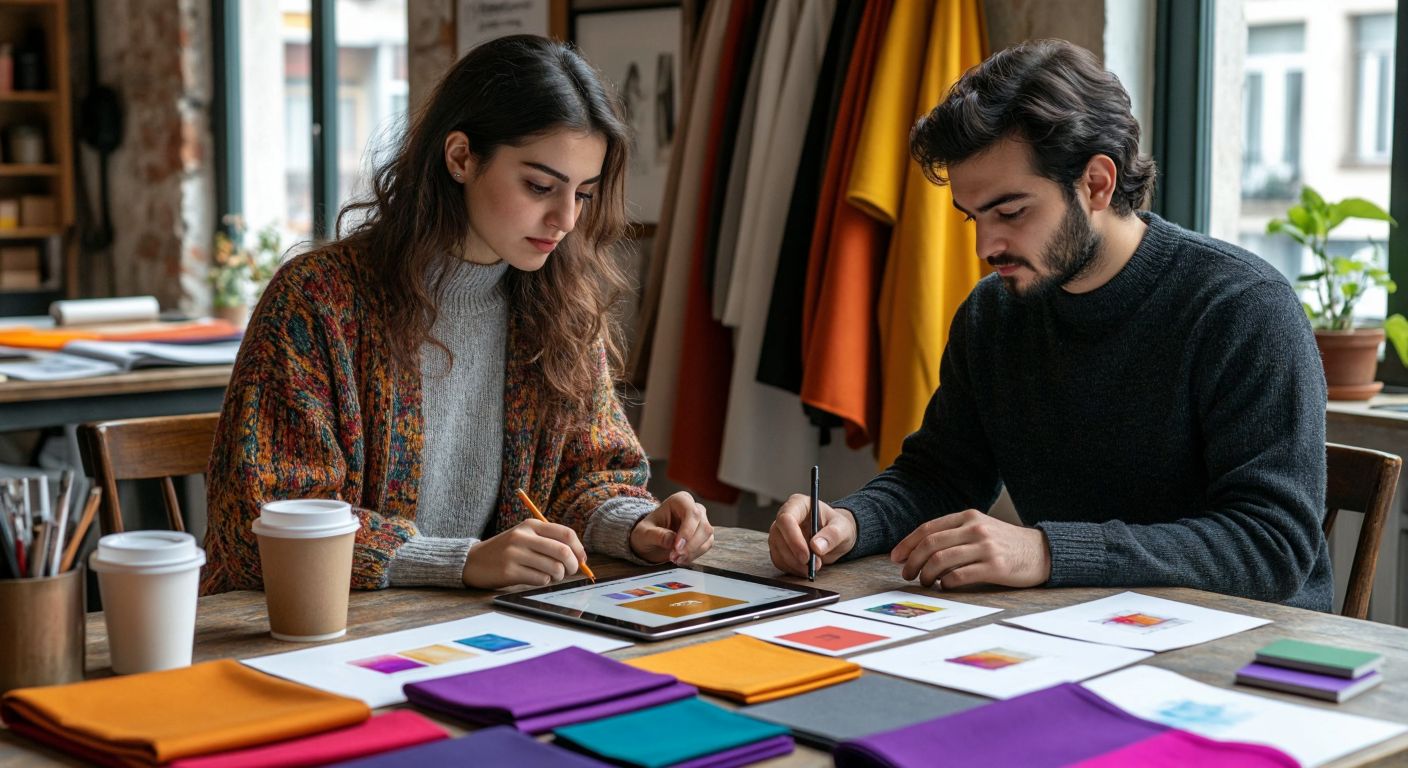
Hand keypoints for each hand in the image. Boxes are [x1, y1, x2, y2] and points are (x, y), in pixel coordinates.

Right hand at [462, 518, 585, 588]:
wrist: (473, 561)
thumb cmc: (506, 551)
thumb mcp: (525, 537)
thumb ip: (549, 542)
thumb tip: (579, 557)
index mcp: (531, 525)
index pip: (566, 534)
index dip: (579, 548)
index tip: (582, 559)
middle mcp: (523, 536)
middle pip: (563, 551)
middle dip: (573, 565)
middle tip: (571, 571)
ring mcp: (515, 554)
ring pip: (554, 568)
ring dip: (558, 576)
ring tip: (551, 575)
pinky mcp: (509, 571)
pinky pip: (540, 579)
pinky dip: (544, 582)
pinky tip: (535, 578)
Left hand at [630, 491, 712, 564]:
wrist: (650, 543)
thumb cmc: (647, 533)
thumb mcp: (644, 534)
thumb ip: (656, 535)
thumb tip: (671, 541)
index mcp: (679, 500)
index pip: (691, 512)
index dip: (687, 530)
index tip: (677, 547)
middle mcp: (693, 508)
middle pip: (703, 525)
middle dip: (690, 545)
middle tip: (674, 556)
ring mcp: (701, 521)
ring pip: (707, 536)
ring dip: (692, 551)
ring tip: (675, 559)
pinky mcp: (704, 535)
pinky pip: (706, 545)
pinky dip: (694, 555)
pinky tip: (681, 559)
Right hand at [768, 494, 855, 576]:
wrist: (836, 537)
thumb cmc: (838, 527)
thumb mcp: (843, 528)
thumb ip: (832, 535)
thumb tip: (816, 546)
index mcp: (798, 504)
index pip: (786, 519)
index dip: (793, 538)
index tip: (806, 556)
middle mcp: (785, 516)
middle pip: (778, 536)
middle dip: (795, 555)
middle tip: (813, 566)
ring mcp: (780, 532)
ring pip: (776, 550)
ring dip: (794, 564)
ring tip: (813, 568)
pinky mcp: (779, 547)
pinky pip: (779, 560)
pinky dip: (791, 568)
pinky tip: (805, 569)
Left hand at [890, 509, 1049, 588]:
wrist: (1043, 552)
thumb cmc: (1006, 543)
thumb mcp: (980, 528)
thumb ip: (955, 534)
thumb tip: (920, 551)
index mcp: (968, 517)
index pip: (928, 529)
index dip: (907, 544)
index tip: (896, 557)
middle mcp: (975, 528)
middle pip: (930, 544)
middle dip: (912, 562)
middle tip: (907, 574)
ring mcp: (985, 547)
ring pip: (940, 560)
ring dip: (926, 575)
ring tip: (925, 582)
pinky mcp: (995, 566)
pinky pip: (959, 576)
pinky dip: (945, 583)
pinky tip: (944, 586)